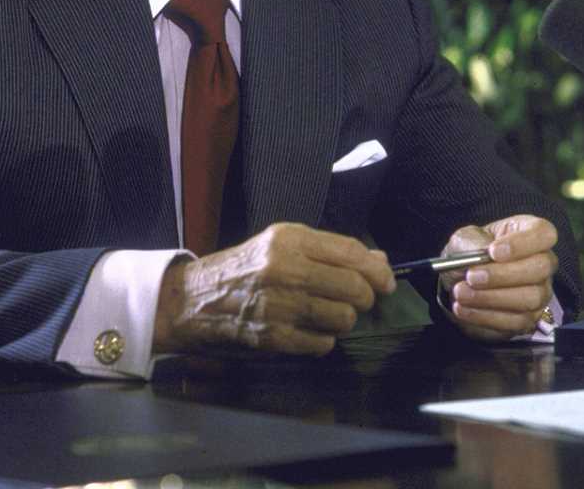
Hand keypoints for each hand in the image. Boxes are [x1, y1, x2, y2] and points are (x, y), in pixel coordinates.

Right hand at [152, 222, 395, 356]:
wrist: (195, 299)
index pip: (351, 253)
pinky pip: (323, 343)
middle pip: (354, 288)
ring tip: (327, 314)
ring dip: (344, 320)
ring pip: (343, 318)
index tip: (387, 282)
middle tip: (359, 301)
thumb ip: (330, 251)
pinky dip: (323, 340)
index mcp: (289, 240)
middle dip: (365, 299)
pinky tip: (308, 330)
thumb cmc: (245, 268)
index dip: (377, 270)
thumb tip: (379, 260)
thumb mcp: (282, 245)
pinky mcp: (274, 337)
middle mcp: (285, 269)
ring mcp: (279, 305)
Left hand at [437, 214, 556, 342]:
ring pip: (530, 298)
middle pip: (540, 268)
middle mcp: (542, 263)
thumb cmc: (469, 251)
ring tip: (461, 292)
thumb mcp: (465, 238)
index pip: (543, 233)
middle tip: (472, 277)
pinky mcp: (528, 318)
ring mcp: (540, 292)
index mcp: (530, 233)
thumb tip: (482, 253)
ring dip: (491, 298)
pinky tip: (463, 308)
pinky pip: (515, 322)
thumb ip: (474, 243)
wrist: (458, 279)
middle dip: (503, 275)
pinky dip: (485, 316)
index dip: (522, 243)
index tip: (493, 252)